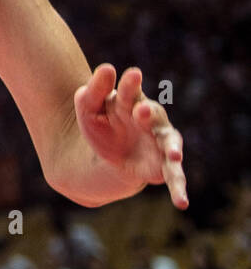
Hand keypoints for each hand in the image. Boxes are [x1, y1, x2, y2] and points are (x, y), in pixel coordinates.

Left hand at [74, 64, 187, 209]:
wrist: (103, 151)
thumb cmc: (98, 120)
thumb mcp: (88, 105)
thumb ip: (95, 88)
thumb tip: (108, 68)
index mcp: (130, 100)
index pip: (131, 90)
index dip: (131, 83)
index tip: (133, 74)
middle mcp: (150, 119)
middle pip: (153, 114)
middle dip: (148, 113)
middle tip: (141, 111)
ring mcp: (159, 141)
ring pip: (171, 144)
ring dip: (173, 149)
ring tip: (173, 155)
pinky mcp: (161, 165)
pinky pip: (173, 175)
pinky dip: (178, 187)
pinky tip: (181, 201)